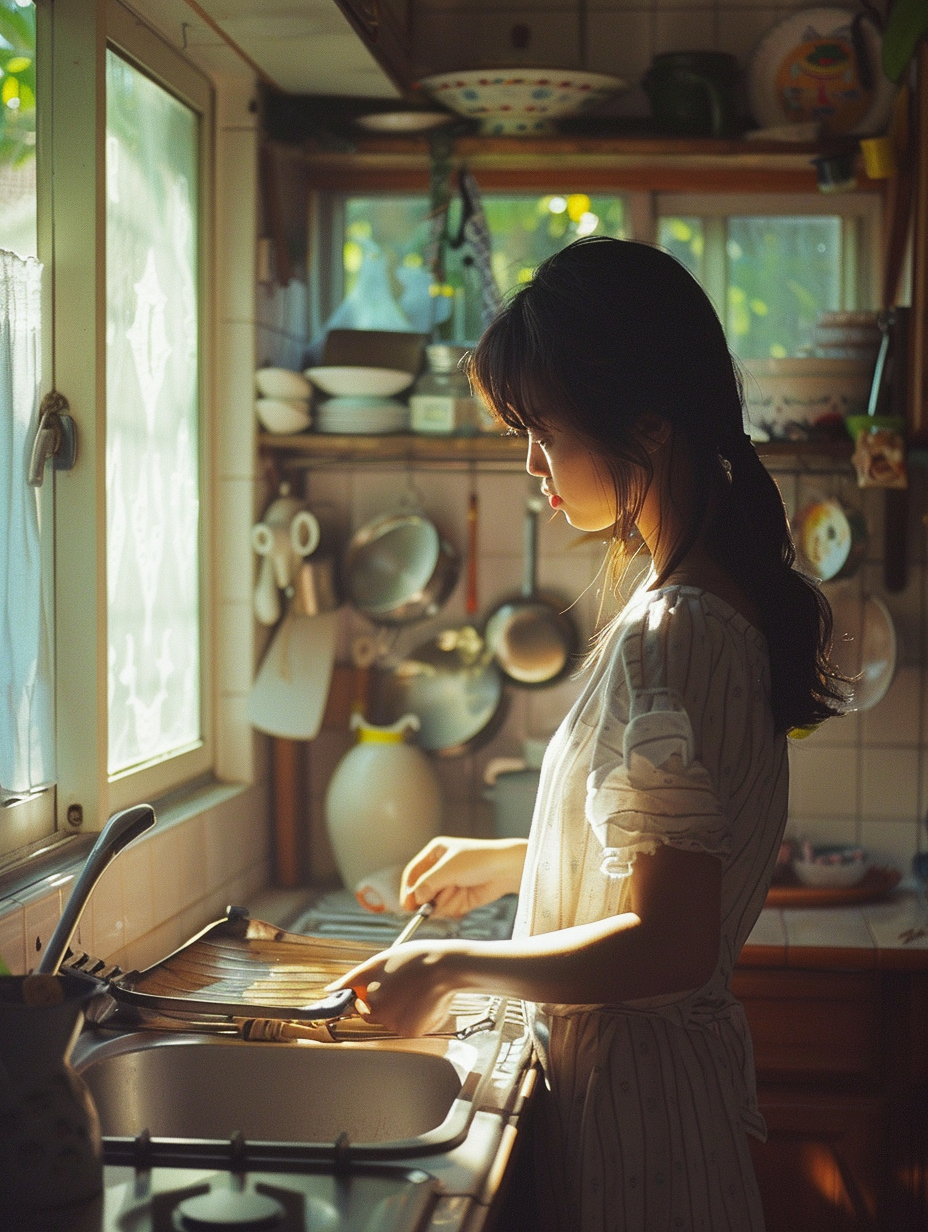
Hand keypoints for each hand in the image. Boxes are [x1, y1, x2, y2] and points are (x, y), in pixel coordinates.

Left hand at [327, 940, 464, 1036]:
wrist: (446, 966)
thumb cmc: (413, 959)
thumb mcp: (378, 962)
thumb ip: (352, 979)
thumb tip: (329, 991)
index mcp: (368, 998)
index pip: (357, 1004)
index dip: (365, 996)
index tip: (381, 992)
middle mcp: (380, 1015)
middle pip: (374, 1014)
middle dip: (384, 1002)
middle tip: (401, 984)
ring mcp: (397, 1025)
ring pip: (391, 1021)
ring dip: (399, 1009)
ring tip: (414, 990)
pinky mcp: (412, 1032)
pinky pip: (406, 1027)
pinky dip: (413, 1017)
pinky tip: (421, 1001)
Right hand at [401, 836, 526, 916]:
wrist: (506, 869)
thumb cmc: (479, 860)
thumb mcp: (449, 869)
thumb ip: (428, 884)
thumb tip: (415, 899)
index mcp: (435, 853)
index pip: (413, 873)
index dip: (408, 889)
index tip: (407, 906)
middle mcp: (441, 869)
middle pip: (423, 892)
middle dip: (432, 897)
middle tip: (441, 896)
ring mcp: (451, 884)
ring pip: (436, 904)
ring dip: (447, 901)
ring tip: (460, 890)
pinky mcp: (460, 899)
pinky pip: (449, 910)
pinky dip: (455, 907)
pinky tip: (466, 897)